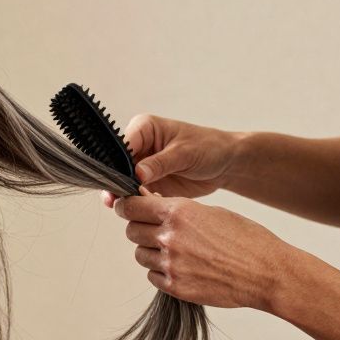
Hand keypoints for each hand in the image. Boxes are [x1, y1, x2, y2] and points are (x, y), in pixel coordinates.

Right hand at [100, 115, 240, 207]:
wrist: (224, 164)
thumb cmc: (209, 147)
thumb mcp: (185, 153)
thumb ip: (160, 163)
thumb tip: (138, 173)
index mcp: (143, 129)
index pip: (120, 146)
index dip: (116, 163)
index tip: (118, 180)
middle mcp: (138, 147)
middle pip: (116, 166)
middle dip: (115, 182)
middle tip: (115, 199)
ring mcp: (140, 166)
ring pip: (121, 182)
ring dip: (122, 195)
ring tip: (122, 207)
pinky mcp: (145, 183)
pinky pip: (133, 194)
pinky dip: (134, 202)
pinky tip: (136, 209)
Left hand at [111, 187, 292, 311]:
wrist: (267, 273)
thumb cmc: (246, 239)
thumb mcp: (212, 213)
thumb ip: (179, 211)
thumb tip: (153, 207)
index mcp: (180, 212)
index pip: (132, 207)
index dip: (126, 207)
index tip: (126, 208)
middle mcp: (170, 237)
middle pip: (131, 231)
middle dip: (139, 229)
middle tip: (153, 230)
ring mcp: (171, 264)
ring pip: (140, 255)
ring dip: (151, 252)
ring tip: (175, 251)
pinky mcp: (174, 287)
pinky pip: (152, 276)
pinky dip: (161, 272)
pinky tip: (181, 268)